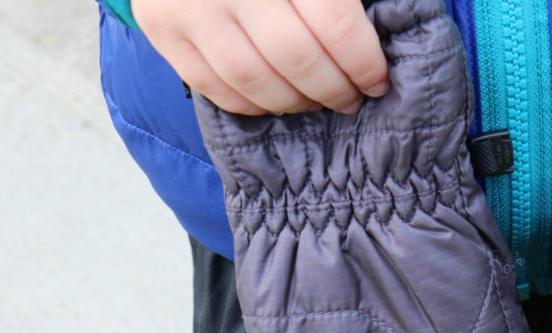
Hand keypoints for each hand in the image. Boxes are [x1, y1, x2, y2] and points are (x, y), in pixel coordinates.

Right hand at [132, 0, 388, 115]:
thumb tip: (390, 24)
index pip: (335, 24)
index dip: (363, 62)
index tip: (377, 81)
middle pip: (297, 60)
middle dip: (334, 89)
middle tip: (350, 98)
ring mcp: (190, 6)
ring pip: (255, 80)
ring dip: (295, 102)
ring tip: (315, 100)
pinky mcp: (161, 27)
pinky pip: (213, 86)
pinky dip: (252, 103)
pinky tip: (275, 98)